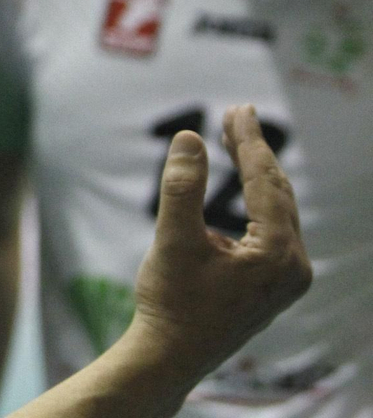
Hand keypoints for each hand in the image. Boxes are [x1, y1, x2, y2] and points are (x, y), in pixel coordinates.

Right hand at [129, 105, 311, 378]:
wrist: (171, 355)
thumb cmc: (171, 301)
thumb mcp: (173, 239)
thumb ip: (182, 187)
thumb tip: (190, 138)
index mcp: (278, 254)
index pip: (265, 182)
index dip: (249, 141)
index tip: (237, 108)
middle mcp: (294, 266)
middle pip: (278, 192)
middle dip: (255, 152)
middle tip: (236, 114)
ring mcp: (288, 277)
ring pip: (278, 209)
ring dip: (256, 173)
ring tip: (235, 140)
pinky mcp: (274, 283)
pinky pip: (273, 227)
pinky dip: (256, 198)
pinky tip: (241, 186)